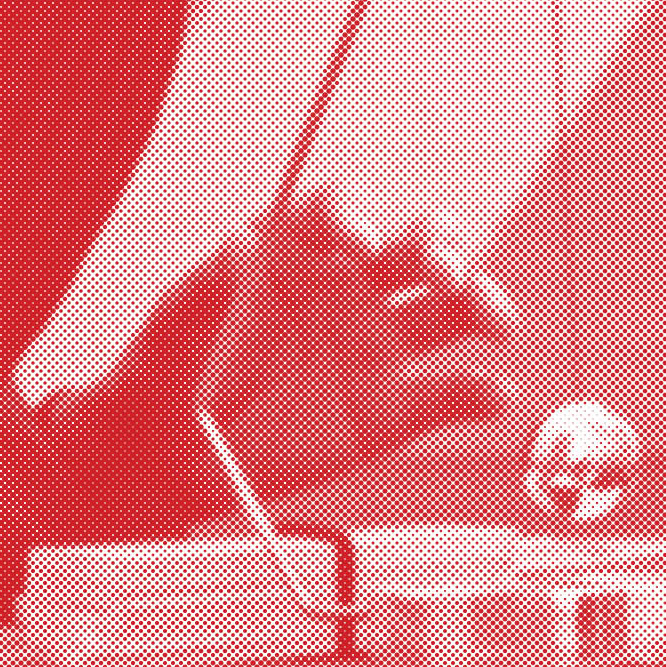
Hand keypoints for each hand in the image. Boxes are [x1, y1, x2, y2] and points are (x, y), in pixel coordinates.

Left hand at [104, 183, 524, 503]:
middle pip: (419, 250)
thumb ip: (207, 283)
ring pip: (451, 313)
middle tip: (448, 276)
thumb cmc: (170, 369)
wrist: (167, 455)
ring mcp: (377, 349)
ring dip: (484, 306)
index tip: (361, 244)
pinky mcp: (391, 412)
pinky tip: (495, 395)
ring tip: (498, 324)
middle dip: (446, 252)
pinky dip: (481, 393)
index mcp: (300, 255)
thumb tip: (239, 244)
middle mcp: (352, 291)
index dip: (357, 216)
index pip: (341, 211)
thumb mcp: (175, 320)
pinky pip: (449, 395)